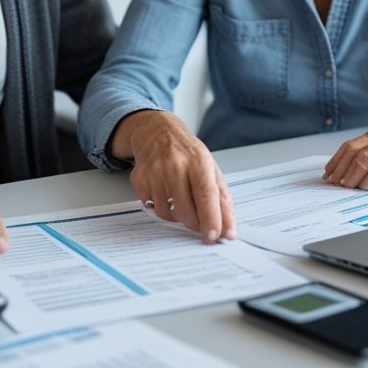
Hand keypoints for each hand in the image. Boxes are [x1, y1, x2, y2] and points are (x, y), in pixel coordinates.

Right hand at [110, 110, 235, 242]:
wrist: (156, 131)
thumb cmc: (188, 153)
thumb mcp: (211, 169)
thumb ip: (222, 200)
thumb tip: (228, 230)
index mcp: (198, 161)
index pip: (206, 194)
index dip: (210, 218)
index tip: (214, 236)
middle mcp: (175, 165)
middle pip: (185, 209)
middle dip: (195, 224)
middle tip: (200, 224)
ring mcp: (154, 172)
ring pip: (168, 213)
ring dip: (178, 216)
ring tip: (181, 199)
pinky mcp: (139, 178)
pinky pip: (153, 208)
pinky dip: (163, 208)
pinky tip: (167, 194)